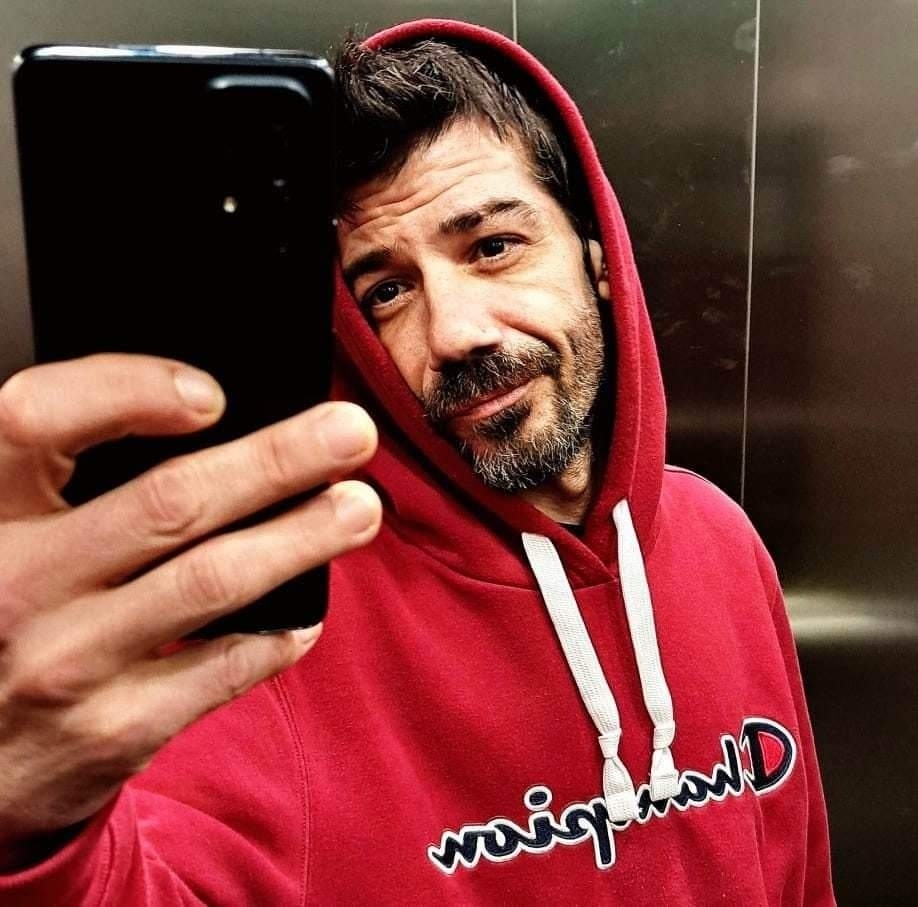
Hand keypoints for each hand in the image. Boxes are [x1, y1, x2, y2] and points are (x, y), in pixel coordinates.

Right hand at [0, 354, 380, 865]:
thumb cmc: (7, 619)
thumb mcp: (11, 539)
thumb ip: (76, 491)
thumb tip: (221, 435)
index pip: (39, 417)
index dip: (130, 390)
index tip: (211, 395)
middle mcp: (14, 583)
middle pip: (169, 501)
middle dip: (278, 460)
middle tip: (350, 433)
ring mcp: (64, 662)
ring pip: (213, 579)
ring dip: (303, 537)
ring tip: (359, 508)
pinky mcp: (110, 731)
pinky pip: (225, 668)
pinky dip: (280, 634)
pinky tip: (308, 615)